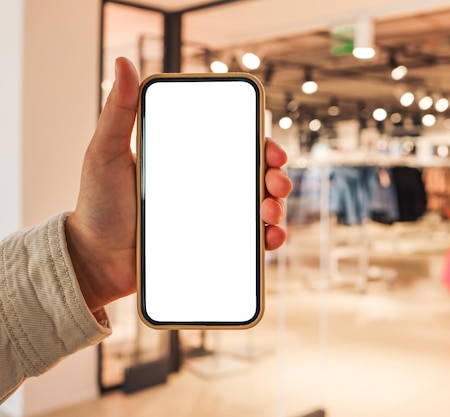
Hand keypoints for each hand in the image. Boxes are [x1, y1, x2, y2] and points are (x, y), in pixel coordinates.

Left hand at [65, 57, 291, 312]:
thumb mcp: (106, 152)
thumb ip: (118, 111)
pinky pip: (251, 242)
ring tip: (270, 212)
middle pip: (256, 175)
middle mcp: (207, 186)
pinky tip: (269, 239)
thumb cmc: (98, 204)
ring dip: (277, 207)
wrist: (95, 259)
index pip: (236, 145)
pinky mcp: (215, 247)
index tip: (271, 151)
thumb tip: (123, 63)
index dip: (262, 145)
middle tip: (275, 183)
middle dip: (277, 176)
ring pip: (261, 207)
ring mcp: (213, 217)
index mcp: (190, 160)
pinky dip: (269, 239)